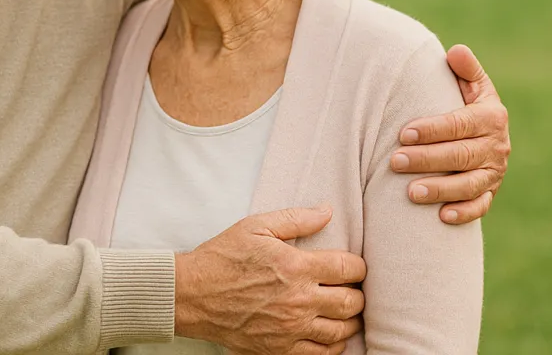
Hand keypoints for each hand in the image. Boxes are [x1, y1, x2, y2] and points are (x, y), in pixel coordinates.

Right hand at [175, 205, 366, 354]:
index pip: (349, 269)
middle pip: (352, 303)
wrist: (192, 295)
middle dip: (358, 294)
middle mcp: (298, 301)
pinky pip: (320, 354)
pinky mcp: (279, 349)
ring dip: (349, 320)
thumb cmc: (223, 257)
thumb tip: (327, 211)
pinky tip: (329, 334)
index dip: (359, 266)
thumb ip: (296, 219)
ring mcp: (290, 329)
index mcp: (296, 267)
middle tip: (351, 288)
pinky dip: (333, 345)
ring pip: (341, 331)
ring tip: (344, 311)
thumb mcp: (256, 226)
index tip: (353, 266)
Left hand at [390, 44, 509, 224]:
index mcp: (491, 116)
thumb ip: (466, 70)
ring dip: (440, 189)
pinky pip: (480, 206)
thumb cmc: (467, 104)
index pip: (460, 124)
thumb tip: (456, 51)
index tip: (404, 133)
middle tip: (395, 161)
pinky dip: (463, 213)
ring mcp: (495, 173)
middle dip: (427, 160)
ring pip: (469, 185)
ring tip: (410, 193)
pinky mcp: (491, 193)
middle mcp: (496, 146)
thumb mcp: (472, 85)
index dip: (432, 129)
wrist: (485, 133)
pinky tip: (441, 217)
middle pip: (460, 155)